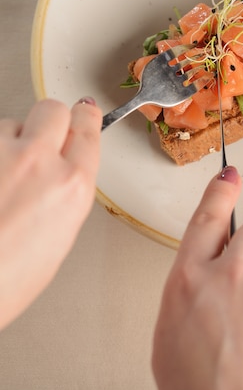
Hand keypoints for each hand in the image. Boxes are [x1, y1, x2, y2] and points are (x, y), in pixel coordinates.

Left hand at [0, 98, 101, 329]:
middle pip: (52, 109)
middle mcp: (37, 162)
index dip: (85, 117)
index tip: (84, 110)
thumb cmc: (6, 280)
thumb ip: (66, 191)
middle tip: (42, 136)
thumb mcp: (59, 237)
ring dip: (9, 142)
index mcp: (70, 185)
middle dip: (50, 120)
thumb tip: (63, 168)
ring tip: (2, 176)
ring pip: (10, 123)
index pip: (87, 128)